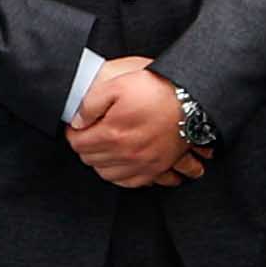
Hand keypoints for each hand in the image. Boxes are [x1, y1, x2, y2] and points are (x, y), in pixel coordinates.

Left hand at [68, 61, 188, 188]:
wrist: (191, 101)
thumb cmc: (157, 90)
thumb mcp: (118, 84)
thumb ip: (91, 103)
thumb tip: (77, 121)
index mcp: (113, 133)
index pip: (78, 144)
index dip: (74, 133)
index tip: (77, 126)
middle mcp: (126, 153)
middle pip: (91, 159)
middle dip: (85, 146)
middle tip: (89, 133)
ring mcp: (142, 164)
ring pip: (106, 174)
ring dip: (100, 161)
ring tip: (103, 146)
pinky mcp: (156, 169)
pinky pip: (129, 182)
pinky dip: (120, 175)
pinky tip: (119, 162)